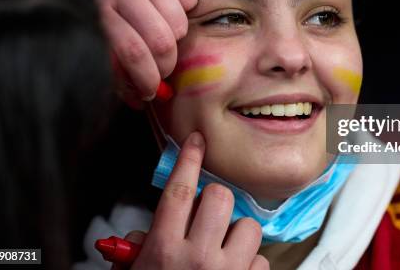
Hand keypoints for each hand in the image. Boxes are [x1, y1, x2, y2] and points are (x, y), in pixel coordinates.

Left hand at [77, 0, 197, 104]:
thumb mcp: (95, 27)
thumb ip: (114, 65)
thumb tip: (139, 100)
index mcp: (99, 7)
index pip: (133, 53)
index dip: (148, 79)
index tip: (150, 92)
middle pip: (162, 41)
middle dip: (166, 64)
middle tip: (162, 67)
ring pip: (180, 23)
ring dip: (175, 34)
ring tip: (160, 27)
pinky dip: (185, 6)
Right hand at [119, 132, 268, 269]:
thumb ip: (138, 247)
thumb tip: (145, 231)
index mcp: (164, 250)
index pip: (179, 191)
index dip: (188, 160)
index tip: (197, 141)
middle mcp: (197, 259)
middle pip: (219, 197)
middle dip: (216, 199)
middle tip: (208, 215)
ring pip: (249, 225)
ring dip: (237, 233)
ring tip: (223, 249)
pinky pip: (261, 258)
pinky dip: (249, 262)